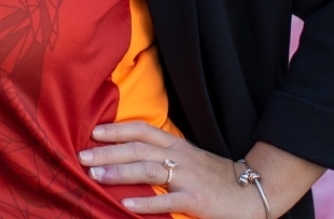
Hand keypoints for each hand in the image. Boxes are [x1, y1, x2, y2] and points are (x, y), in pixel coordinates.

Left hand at [78, 122, 257, 218]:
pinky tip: (126, 204)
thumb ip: (163, 154)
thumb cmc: (214, 176)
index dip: (117, 129)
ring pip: (148, 170)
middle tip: (82, 155)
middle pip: (138, 149)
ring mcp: (187, 178)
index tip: (93, 131)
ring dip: (119, 172)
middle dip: (108, 151)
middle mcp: (179, 157)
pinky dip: (146, 202)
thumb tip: (129, 153)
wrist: (252, 191)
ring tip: (95, 175)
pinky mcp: (196, 200)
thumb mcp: (188, 158)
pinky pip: (167, 201)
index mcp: (176, 145)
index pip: (142, 130)